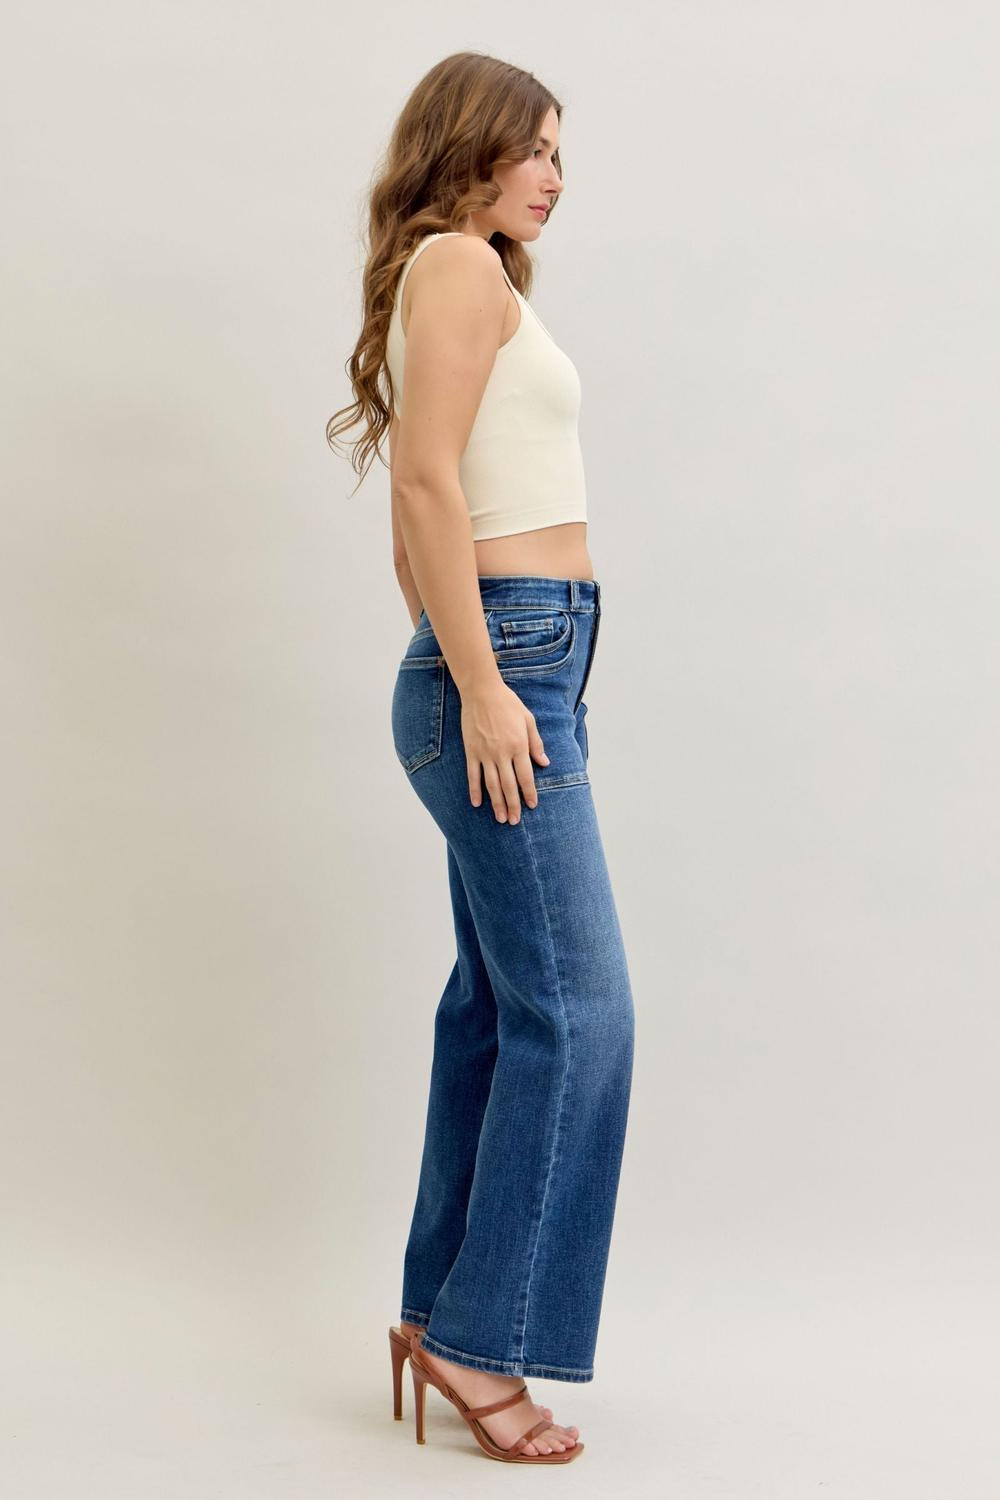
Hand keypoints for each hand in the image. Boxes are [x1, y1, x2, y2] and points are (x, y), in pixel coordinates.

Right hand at [461, 678, 548, 822]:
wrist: (482, 692)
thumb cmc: (508, 704)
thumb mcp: (528, 720)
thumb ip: (536, 743)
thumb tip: (544, 763)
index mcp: (518, 745)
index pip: (525, 776)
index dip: (529, 793)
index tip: (531, 806)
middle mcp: (502, 753)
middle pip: (508, 785)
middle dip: (513, 805)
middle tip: (514, 821)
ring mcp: (485, 753)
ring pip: (491, 785)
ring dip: (496, 803)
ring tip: (500, 818)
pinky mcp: (471, 751)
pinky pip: (473, 775)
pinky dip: (474, 790)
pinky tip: (477, 803)